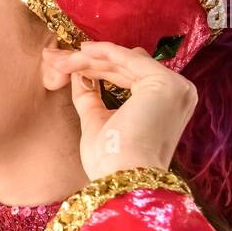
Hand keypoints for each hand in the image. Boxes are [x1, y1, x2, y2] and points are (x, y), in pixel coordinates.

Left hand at [42, 42, 197, 180]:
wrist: (121, 178)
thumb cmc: (110, 162)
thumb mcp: (97, 121)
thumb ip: (90, 96)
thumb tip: (77, 74)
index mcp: (165, 104)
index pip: (127, 77)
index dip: (94, 70)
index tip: (63, 64)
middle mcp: (177, 93)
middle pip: (123, 68)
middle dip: (86, 62)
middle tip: (54, 57)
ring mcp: (174, 87)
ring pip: (122, 61)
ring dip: (87, 58)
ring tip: (57, 59)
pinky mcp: (165, 82)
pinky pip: (127, 59)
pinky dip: (101, 53)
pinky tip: (79, 52)